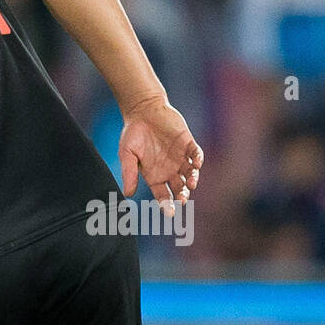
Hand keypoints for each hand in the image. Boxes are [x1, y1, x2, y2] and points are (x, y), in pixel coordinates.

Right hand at [119, 95, 202, 216]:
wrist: (143, 111)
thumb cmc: (132, 134)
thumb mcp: (127, 155)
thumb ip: (129, 173)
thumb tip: (128, 194)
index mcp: (154, 175)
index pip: (162, 195)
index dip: (166, 204)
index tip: (169, 213)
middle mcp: (169, 169)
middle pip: (179, 187)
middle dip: (181, 195)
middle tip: (182, 199)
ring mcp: (179, 157)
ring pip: (190, 173)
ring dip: (192, 179)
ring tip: (191, 184)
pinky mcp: (187, 143)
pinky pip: (196, 153)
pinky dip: (197, 159)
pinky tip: (196, 163)